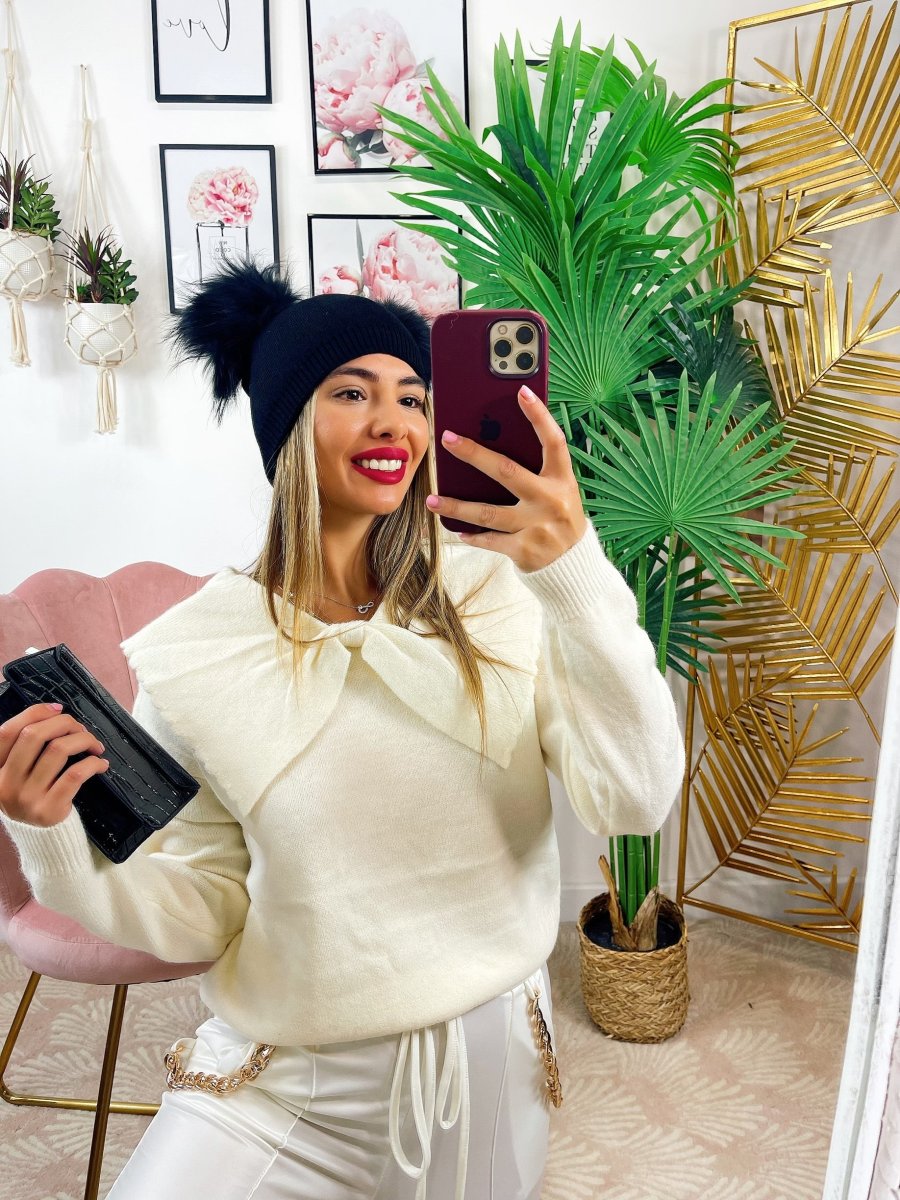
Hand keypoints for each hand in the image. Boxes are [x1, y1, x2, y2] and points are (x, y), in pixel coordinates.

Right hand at [0, 703, 109, 827]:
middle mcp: (6, 784)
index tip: (57, 708)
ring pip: (58, 750)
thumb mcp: (17, 773)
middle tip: (80, 728)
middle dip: (63, 723)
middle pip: (33, 736)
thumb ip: (25, 747)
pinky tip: (100, 763)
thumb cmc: (34, 795)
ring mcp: (26, 798)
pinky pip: (76, 774)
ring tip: (94, 744)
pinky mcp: (50, 809)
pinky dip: (93, 763)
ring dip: (83, 739)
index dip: (33, 713)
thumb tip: (54, 712)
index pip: (7, 732)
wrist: (42, 838)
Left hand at [426, 383, 588, 571]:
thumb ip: (536, 471)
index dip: (539, 416)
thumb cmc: (558, 517)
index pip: (553, 441)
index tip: (521, 392)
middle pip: (507, 471)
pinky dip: (470, 535)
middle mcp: (551, 500)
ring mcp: (538, 527)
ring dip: (456, 505)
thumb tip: (493, 442)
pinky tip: (454, 528)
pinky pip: (489, 539)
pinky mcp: (524, 550)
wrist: (574, 565)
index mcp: (562, 479)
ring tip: (431, 499)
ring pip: (488, 512)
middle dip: (474, 454)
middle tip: (448, 438)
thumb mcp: (558, 491)